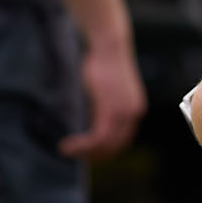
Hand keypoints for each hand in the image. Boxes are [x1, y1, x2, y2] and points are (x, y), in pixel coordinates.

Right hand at [59, 39, 146, 160]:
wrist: (109, 45)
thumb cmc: (104, 63)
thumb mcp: (107, 90)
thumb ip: (104, 108)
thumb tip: (90, 123)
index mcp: (135, 110)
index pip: (122, 142)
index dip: (104, 151)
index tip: (87, 153)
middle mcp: (133, 115)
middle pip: (115, 149)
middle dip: (93, 156)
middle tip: (74, 155)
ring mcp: (124, 114)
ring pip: (105, 147)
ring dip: (84, 153)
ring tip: (67, 151)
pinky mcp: (111, 111)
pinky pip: (97, 138)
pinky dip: (81, 146)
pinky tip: (68, 145)